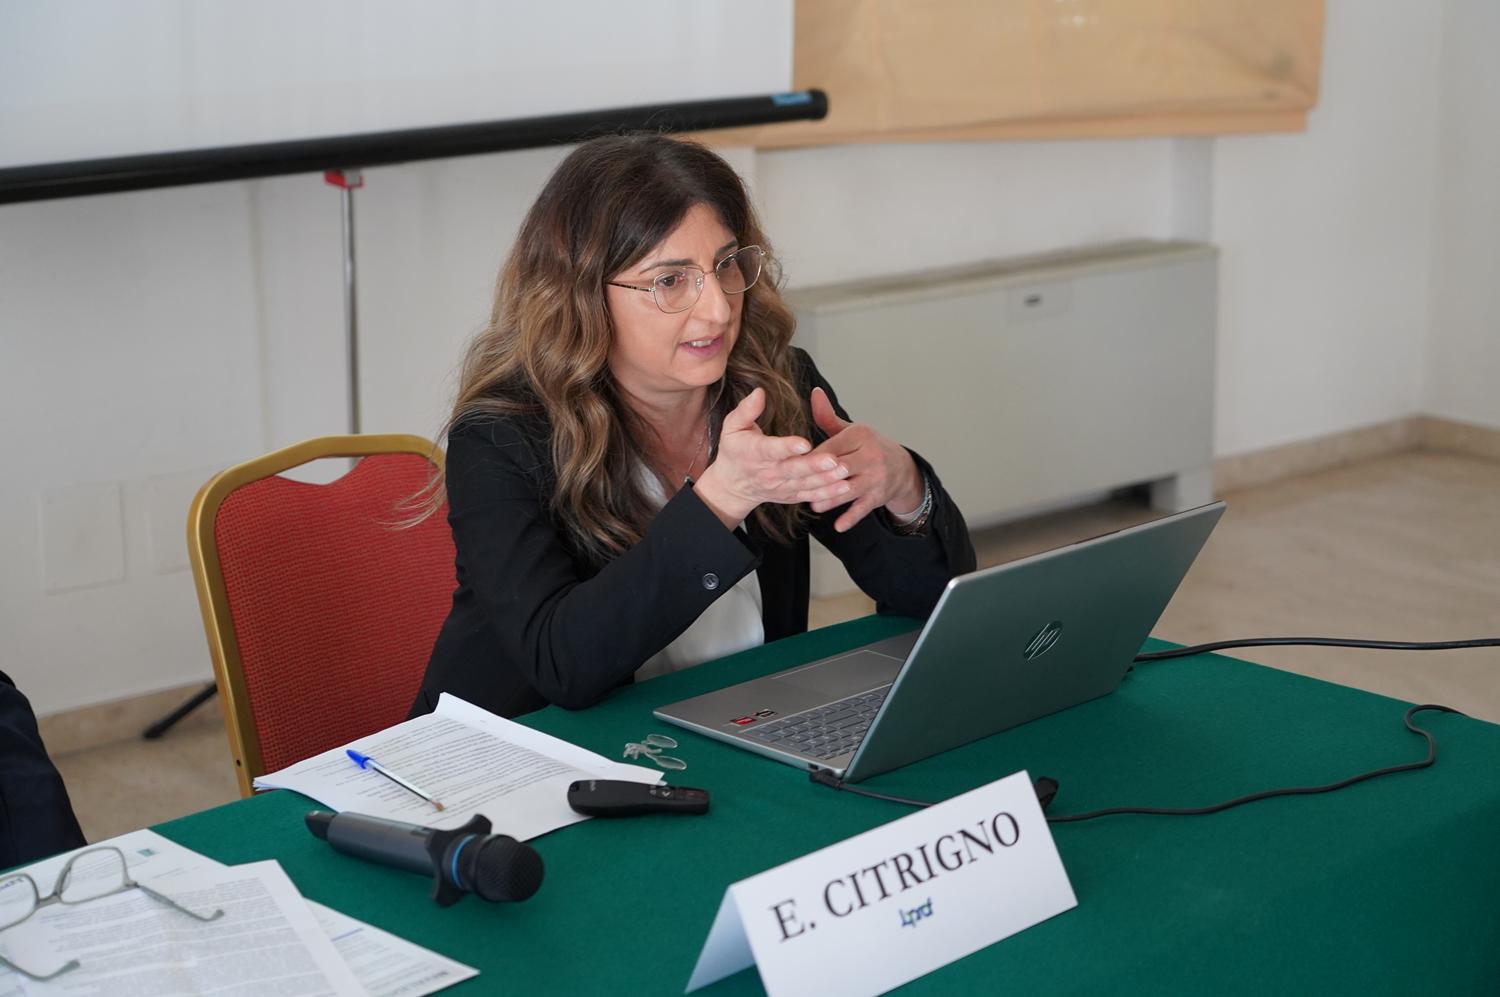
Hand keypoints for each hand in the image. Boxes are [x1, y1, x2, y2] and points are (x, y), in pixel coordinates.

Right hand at [692, 387, 853, 528]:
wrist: (732, 485)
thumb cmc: (734, 451)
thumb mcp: (731, 427)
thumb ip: (746, 410)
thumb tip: (759, 392)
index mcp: (755, 453)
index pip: (772, 449)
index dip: (788, 447)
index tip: (804, 443)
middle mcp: (769, 472)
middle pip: (794, 469)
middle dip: (814, 465)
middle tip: (834, 459)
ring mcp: (781, 486)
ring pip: (806, 483)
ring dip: (826, 479)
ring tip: (844, 471)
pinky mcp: (791, 494)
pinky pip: (810, 495)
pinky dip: (827, 494)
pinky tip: (844, 487)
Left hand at [803, 387, 923, 532]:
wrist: (901, 468)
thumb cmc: (867, 447)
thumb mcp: (851, 429)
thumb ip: (827, 416)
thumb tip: (813, 391)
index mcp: (861, 436)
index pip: (833, 447)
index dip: (813, 457)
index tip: (793, 463)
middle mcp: (870, 456)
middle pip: (842, 468)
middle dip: (821, 478)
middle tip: (799, 485)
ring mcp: (876, 478)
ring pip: (850, 490)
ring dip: (831, 499)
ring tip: (813, 504)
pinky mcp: (878, 496)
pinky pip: (863, 509)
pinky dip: (851, 518)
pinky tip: (838, 526)